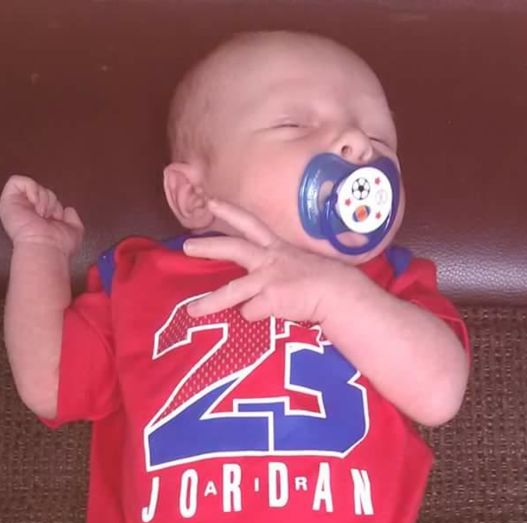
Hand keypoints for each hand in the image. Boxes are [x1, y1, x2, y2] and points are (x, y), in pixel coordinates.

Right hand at [0, 175, 83, 255]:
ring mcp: (17, 206)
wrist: (47, 247)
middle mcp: (27, 213)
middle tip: (48, 217)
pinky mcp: (8, 199)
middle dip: (51, 202)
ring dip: (43, 198)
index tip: (58, 220)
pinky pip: (18, 181)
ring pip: (34, 186)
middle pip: (43, 192)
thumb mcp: (74, 231)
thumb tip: (69, 210)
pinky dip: (31, 189)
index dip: (56, 207)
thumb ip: (73, 220)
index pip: (49, 202)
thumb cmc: (59, 245)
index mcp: (38, 220)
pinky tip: (34, 205)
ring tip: (41, 214)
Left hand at [184, 199, 342, 322]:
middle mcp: (270, 259)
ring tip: (191, 311)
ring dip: (209, 302)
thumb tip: (263, 286)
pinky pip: (252, 313)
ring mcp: (268, 278)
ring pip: (231, 291)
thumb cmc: (326, 284)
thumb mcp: (300, 267)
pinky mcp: (269, 299)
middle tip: (186, 247)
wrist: (340, 295)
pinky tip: (272, 317)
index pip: (251, 223)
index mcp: (278, 249)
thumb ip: (280, 271)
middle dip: (209, 247)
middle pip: (233, 248)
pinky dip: (258, 318)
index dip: (230, 211)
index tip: (210, 201)